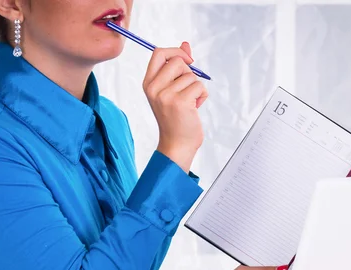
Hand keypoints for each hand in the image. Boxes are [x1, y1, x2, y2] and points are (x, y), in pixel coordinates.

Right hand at [143, 42, 208, 172]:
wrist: (177, 144)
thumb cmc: (175, 118)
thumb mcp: (171, 90)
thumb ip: (177, 67)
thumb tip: (186, 44)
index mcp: (148, 83)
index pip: (159, 53)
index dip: (176, 52)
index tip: (188, 60)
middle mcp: (154, 88)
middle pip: (178, 61)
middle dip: (189, 73)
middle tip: (186, 90)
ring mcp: (166, 95)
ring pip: (191, 76)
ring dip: (196, 88)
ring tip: (190, 103)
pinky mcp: (180, 102)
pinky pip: (199, 86)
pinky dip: (202, 95)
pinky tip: (195, 108)